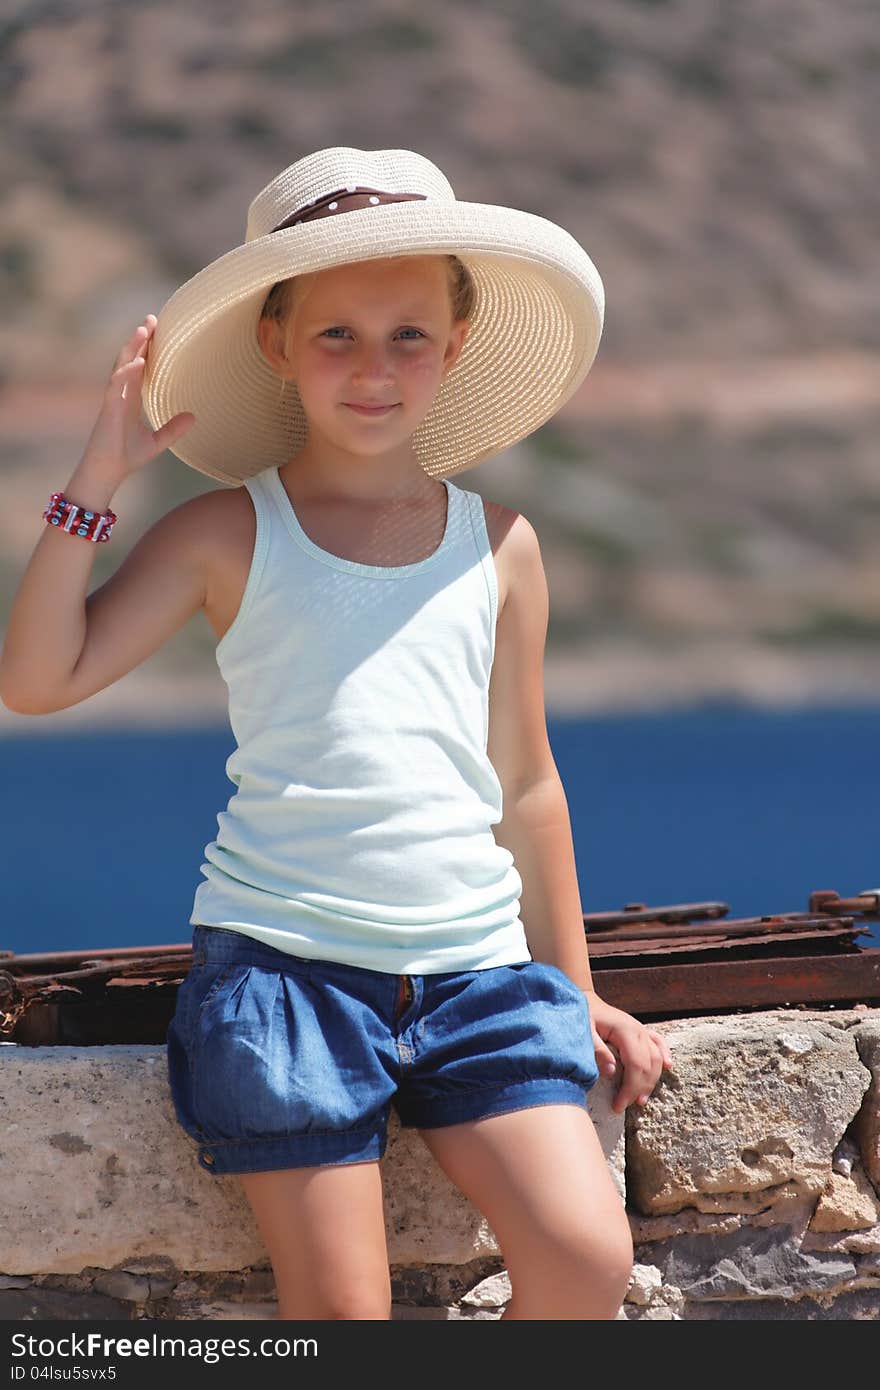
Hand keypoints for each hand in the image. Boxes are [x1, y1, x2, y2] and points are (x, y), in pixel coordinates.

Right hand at [80, 315, 195, 484]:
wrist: (109, 472)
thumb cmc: (127, 456)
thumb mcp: (157, 442)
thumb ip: (173, 429)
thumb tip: (194, 417)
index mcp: (131, 397)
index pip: (140, 365)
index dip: (147, 348)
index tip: (158, 329)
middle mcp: (122, 393)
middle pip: (130, 358)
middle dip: (139, 338)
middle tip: (151, 318)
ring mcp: (114, 398)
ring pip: (122, 365)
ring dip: (132, 347)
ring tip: (143, 329)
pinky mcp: (109, 408)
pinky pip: (116, 385)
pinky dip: (126, 372)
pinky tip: (137, 362)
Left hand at [584, 991, 673, 1114]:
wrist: (584, 999)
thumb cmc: (582, 1016)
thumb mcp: (584, 1032)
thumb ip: (597, 1050)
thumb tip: (612, 1072)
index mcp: (625, 1031)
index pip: (636, 1065)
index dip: (630, 1088)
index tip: (618, 1105)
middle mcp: (639, 1030)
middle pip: (649, 1065)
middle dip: (639, 1089)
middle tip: (624, 1106)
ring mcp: (642, 1030)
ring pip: (656, 1058)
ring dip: (652, 1080)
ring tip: (640, 1099)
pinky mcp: (642, 1031)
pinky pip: (659, 1043)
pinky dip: (665, 1055)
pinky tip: (668, 1067)